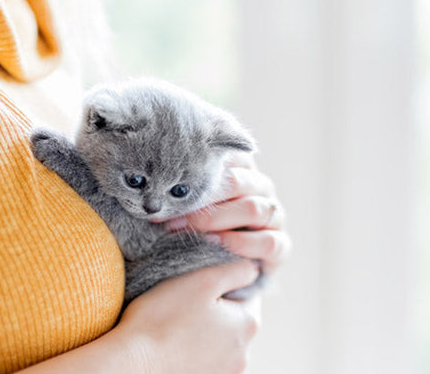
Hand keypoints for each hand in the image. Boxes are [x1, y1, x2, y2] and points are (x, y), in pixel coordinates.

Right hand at [115, 260, 260, 373]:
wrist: (132, 363)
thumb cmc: (163, 317)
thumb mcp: (203, 279)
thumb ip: (236, 269)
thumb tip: (253, 269)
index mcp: (249, 324)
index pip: (247, 293)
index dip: (222, 284)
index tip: (197, 286)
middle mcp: (244, 354)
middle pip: (234, 320)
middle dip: (215, 310)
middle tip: (183, 304)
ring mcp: (226, 372)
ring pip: (219, 341)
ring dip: (204, 332)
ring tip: (176, 326)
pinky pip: (206, 359)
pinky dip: (194, 351)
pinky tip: (174, 345)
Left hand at [163, 153, 291, 274]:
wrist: (214, 273)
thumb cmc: (194, 230)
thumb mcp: (184, 206)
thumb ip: (177, 190)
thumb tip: (149, 178)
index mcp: (241, 170)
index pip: (229, 156)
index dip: (199, 168)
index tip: (168, 182)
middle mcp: (261, 190)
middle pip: (240, 182)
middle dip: (204, 197)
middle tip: (173, 212)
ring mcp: (274, 217)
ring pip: (255, 209)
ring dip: (220, 219)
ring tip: (193, 230)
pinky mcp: (280, 247)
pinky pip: (268, 241)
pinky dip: (242, 243)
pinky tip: (220, 246)